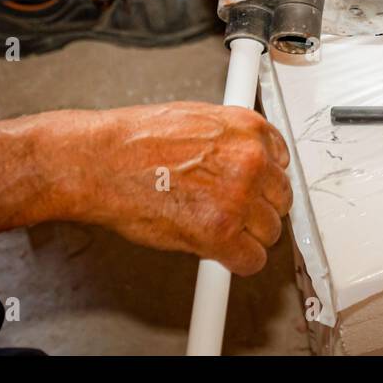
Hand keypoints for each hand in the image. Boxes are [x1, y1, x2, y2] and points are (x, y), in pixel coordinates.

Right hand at [72, 102, 292, 275]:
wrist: (101, 162)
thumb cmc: (133, 141)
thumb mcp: (196, 119)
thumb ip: (228, 141)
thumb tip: (242, 160)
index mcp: (246, 129)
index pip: (281, 163)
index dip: (263, 182)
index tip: (254, 191)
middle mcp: (250, 160)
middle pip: (280, 200)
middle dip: (257, 210)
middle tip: (232, 214)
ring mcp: (238, 197)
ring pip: (270, 232)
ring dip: (247, 237)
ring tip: (217, 230)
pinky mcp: (221, 232)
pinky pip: (252, 260)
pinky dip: (237, 262)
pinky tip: (220, 253)